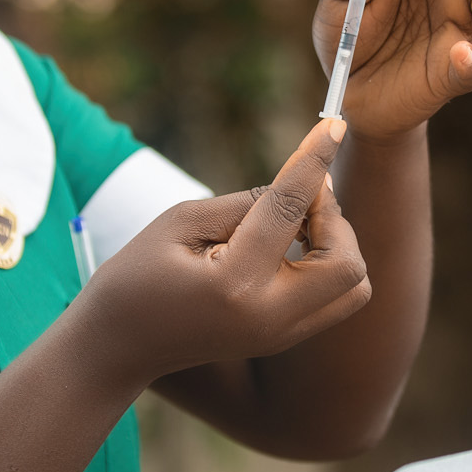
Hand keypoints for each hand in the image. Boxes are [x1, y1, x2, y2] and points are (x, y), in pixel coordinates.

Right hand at [70, 119, 372, 381]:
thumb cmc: (138, 275)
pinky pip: (335, 297)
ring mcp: (281, 336)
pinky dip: (328, 261)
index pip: (290, 210)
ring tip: (296, 220)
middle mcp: (270, 317)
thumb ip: (245, 202)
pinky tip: (292, 242)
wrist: (119, 346)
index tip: (334, 125)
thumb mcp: (182, 221)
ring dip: (338, 242)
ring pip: (353, 284)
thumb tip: (304, 182)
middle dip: (335, 216)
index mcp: (236, 284)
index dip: (314, 161)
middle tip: (301, 192)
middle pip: (347, 262)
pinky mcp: (285, 339)